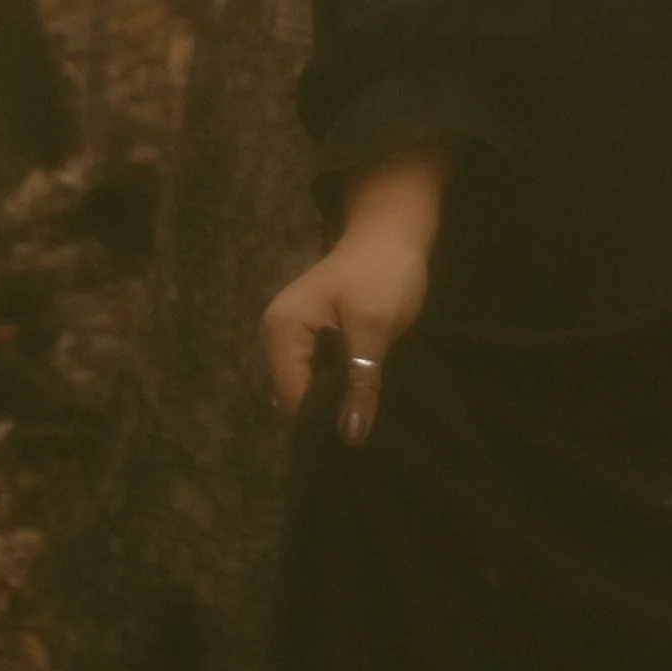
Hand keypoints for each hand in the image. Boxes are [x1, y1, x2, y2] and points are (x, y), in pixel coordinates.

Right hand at [261, 149, 451, 445]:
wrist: (394, 233)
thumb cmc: (383, 272)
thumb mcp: (375, 328)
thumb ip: (360, 383)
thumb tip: (351, 437)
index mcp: (283, 330)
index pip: (292, 398)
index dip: (321, 420)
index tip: (355, 436)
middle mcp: (278, 335)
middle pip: (296, 396)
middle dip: (328, 412)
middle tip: (367, 427)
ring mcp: (294, 336)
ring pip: (310, 388)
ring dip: (336, 400)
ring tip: (367, 412)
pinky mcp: (313, 337)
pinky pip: (320, 374)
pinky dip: (340, 385)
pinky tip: (363, 393)